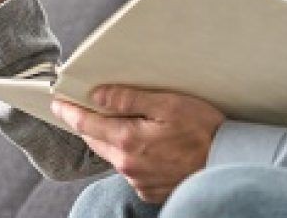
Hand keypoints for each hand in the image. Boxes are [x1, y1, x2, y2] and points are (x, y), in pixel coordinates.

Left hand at [51, 86, 225, 203]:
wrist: (229, 162)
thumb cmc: (203, 129)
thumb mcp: (167, 103)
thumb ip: (129, 99)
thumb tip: (98, 96)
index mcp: (128, 141)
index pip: (86, 125)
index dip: (69, 111)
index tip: (57, 103)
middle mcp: (128, 165)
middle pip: (96, 141)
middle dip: (90, 124)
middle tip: (88, 106)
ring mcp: (138, 181)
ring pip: (114, 155)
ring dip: (115, 139)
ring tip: (130, 123)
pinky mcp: (149, 190)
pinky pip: (131, 169)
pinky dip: (133, 155)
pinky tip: (150, 145)